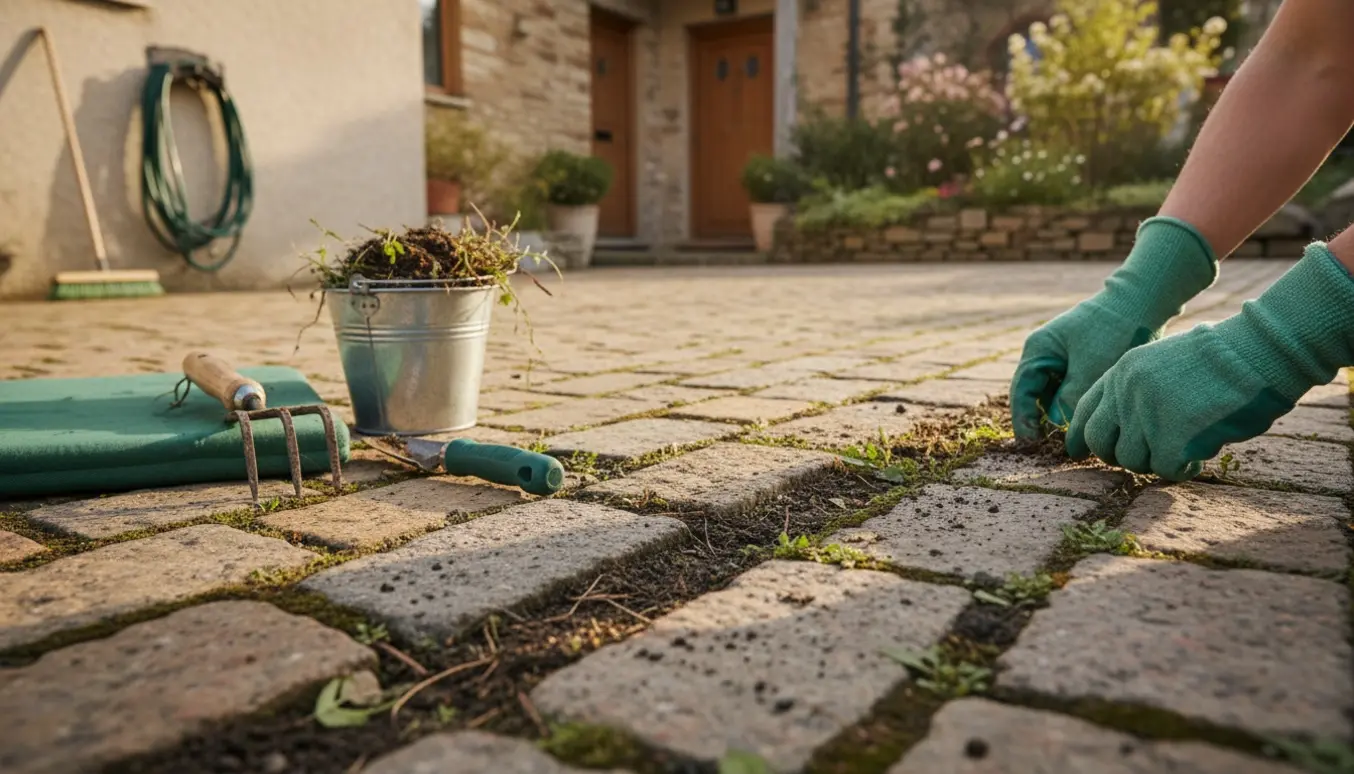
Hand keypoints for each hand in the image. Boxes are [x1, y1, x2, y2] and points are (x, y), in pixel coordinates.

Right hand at [1010, 300, 1156, 436]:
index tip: (1032, 444)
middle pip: (1034, 395)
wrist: (1143, 301)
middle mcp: (1044, 353)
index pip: (1022, 391)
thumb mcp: (1090, 369)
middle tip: (1049, 447)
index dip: (1024, 420)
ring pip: (1053, 394)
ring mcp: (1062, 357)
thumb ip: (1070, 400)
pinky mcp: (1080, 361)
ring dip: (1059, 414)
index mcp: (1038, 349)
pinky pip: (1069, 389)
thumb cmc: (1114, 331)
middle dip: (1040, 420)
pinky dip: (1074, 405)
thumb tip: (1059, 429)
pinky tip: (1087, 419)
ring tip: (1071, 436)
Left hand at [1067, 243, 1353, 479]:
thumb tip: (1120, 431)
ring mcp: (1146, 416)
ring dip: (1156, 460)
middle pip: (1100, 442)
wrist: (1256, 353)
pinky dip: (1183, 468)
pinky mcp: (1171, 439)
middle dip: (1117, 456)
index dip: (1079, 437)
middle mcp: (1126, 393)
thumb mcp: (1162, 361)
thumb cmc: (1220, 359)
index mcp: (1122, 372)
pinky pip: (1165, 470)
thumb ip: (1135, 389)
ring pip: (1132, 460)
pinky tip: (1199, 454)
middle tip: (1145, 456)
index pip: (1084, 410)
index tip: (1077, 453)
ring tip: (1184, 444)